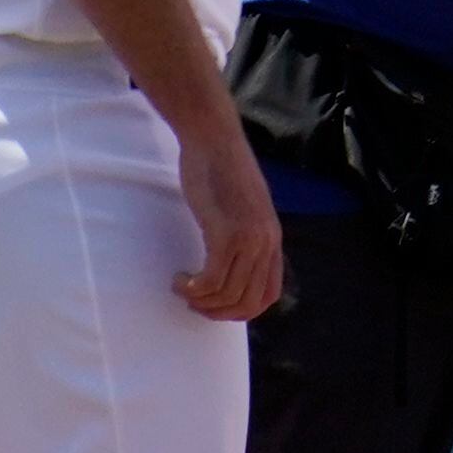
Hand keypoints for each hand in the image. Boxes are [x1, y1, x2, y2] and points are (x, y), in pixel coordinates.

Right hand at [171, 100, 284, 320]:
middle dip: (217, 313)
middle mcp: (266, 244)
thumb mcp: (244, 208)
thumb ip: (246, 234)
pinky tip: (180, 279)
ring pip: (227, 296)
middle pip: (247, 303)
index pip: (268, 296)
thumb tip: (233, 261)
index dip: (241, 311)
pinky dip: (192, 288)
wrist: (214, 139)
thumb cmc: (221, 170)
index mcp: (272, 240)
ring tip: (182, 288)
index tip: (216, 306)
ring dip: (199, 301)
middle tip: (193, 302)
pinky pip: (211, 280)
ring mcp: (248, 239)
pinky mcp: (225, 233)